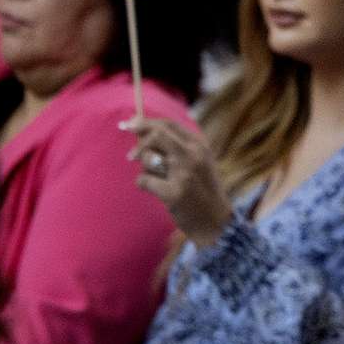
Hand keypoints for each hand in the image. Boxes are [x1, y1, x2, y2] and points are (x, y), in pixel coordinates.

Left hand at [124, 118, 231, 247]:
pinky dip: (144, 185)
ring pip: (147, 158)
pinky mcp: (173, 192)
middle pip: (156, 135)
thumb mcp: (196, 162)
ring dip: (145, 169)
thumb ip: (174, 146)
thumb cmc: (201, 189)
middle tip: (130, 156)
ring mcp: (184, 173)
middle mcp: (193, 155)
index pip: (168, 124)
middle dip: (138, 143)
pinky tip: (157, 192)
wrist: (216, 220)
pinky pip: (143, 180)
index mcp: (199, 145)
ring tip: (159, 180)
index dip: (145, 123)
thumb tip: (139, 131)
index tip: (127, 125)